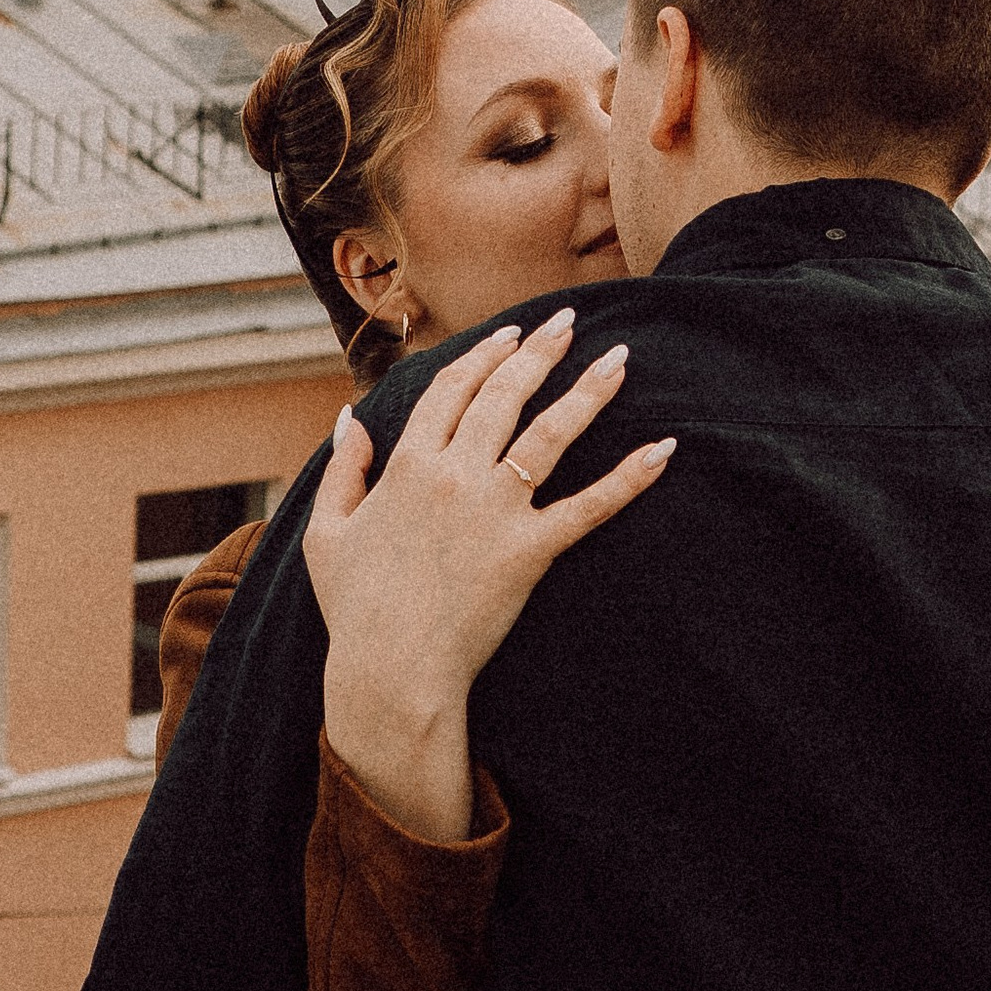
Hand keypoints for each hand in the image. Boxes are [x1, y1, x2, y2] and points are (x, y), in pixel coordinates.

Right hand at [303, 309, 673, 842]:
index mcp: (406, 465)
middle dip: (538, 353)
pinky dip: (630, 477)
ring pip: (549, 433)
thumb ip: (343, 470)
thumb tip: (350, 417)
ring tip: (619, 359)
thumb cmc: (356, 609)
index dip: (481, 357)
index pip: (450, 390)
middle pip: (502, 396)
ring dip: (588, 390)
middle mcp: (453, 475)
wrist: (391, 671)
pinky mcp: (530, 550)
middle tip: (567, 320)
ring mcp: (495, 510)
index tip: (508, 335)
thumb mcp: (327, 532)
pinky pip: (589, 506)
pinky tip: (664, 449)